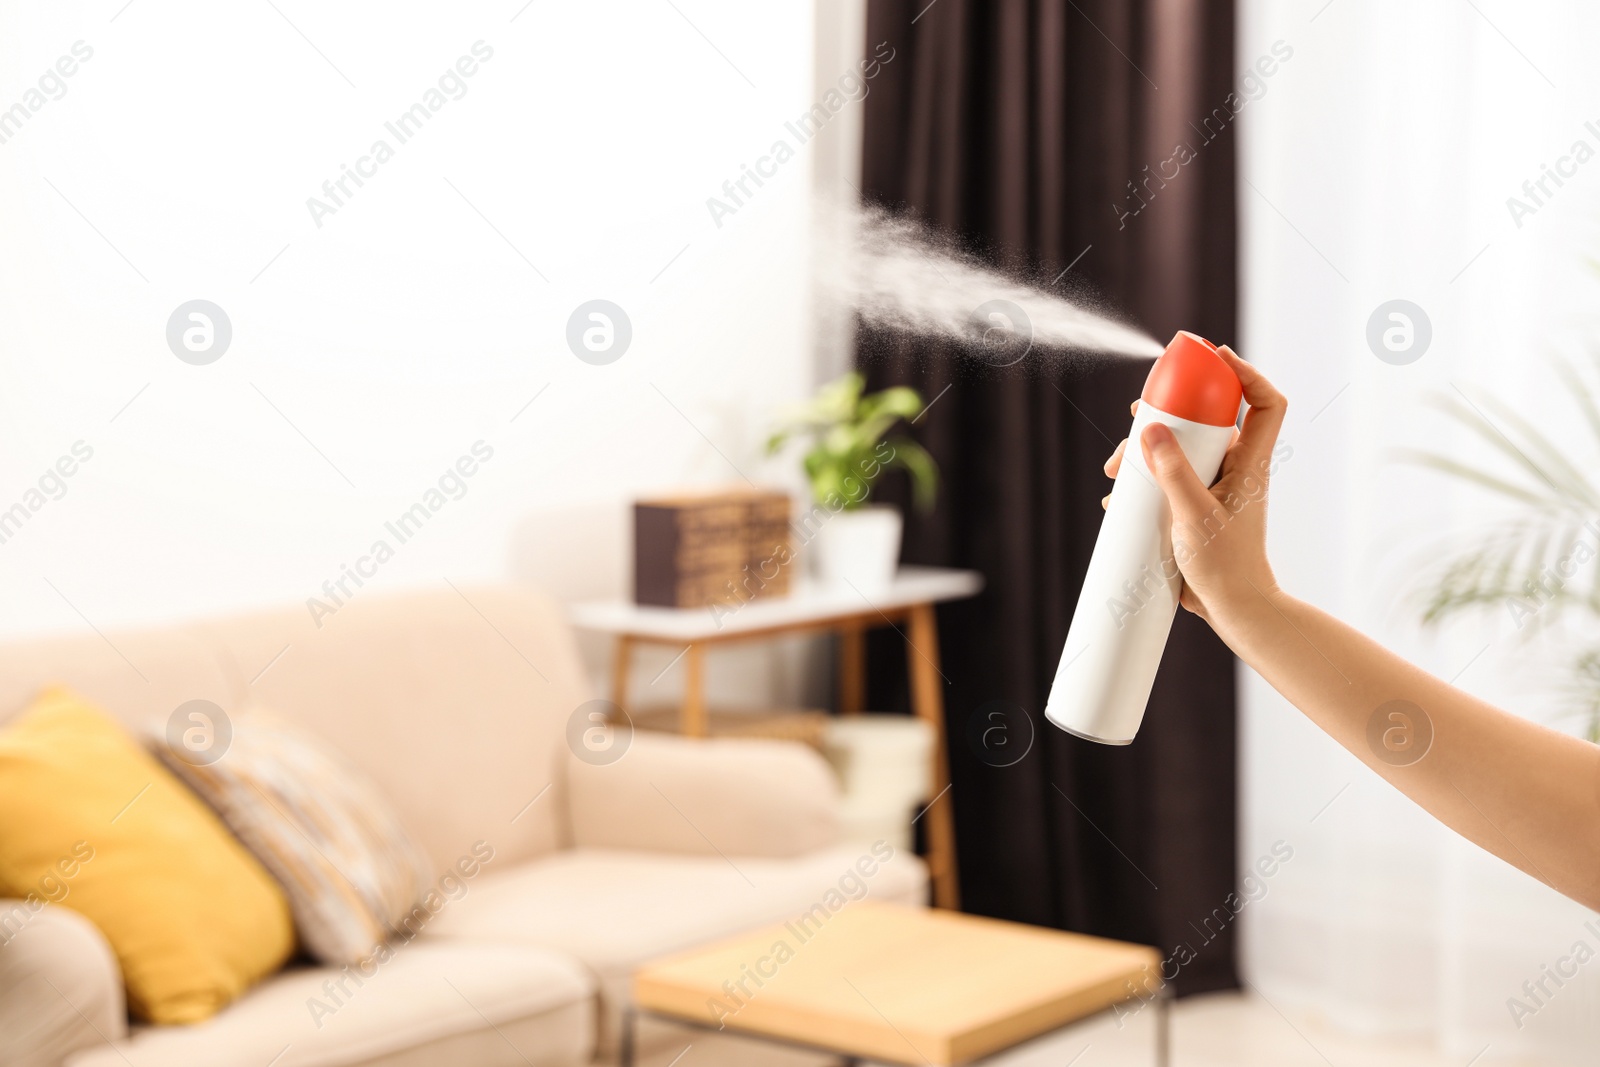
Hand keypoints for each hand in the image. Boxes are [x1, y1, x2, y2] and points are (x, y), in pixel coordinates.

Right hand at [1101, 345, 1287, 627]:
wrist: (1233, 608)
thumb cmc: (1226, 565)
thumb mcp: (1194, 514)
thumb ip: (1172, 471)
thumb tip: (1151, 429)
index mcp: (1249, 462)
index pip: (1265, 402)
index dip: (1245, 373)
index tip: (1213, 359)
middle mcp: (1235, 468)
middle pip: (1206, 421)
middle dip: (1167, 414)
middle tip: (1137, 416)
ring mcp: (1215, 487)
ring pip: (1180, 450)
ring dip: (1146, 452)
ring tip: (1116, 470)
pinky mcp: (1195, 507)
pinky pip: (1168, 479)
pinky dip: (1143, 481)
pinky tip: (1120, 498)